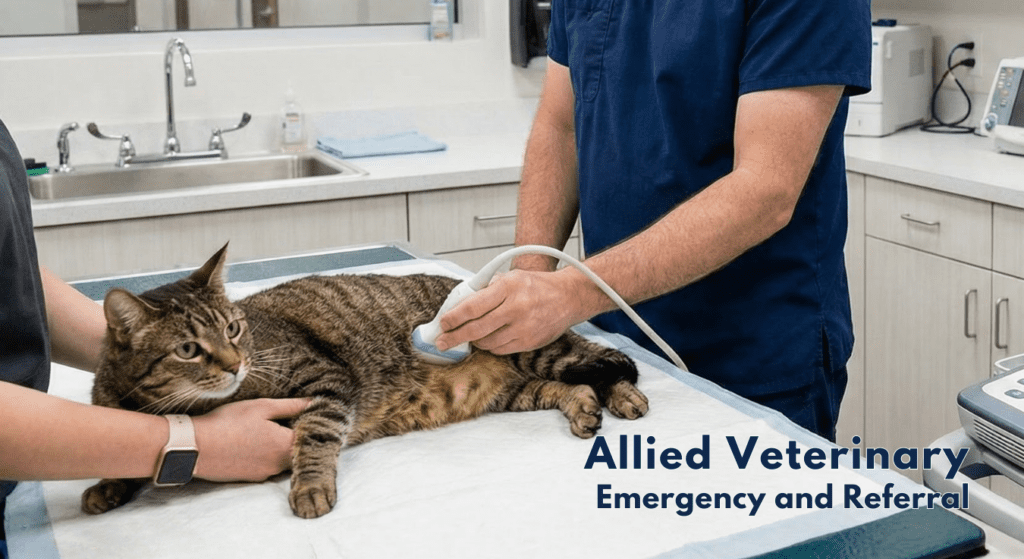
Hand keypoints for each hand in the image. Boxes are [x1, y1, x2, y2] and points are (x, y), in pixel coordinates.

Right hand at [192, 398, 308, 481]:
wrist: (195, 447)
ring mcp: (265, 474)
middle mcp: (278, 464)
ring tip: (268, 431)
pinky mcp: (251, 478)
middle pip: (299, 452)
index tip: (308, 416)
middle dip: (296, 438)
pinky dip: (266, 456)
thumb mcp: (262, 407)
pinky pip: (268, 467)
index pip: (312, 438)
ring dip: (281, 448)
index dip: (312, 426)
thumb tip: (315, 403)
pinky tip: (253, 443)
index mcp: (285, 445)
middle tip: (288, 421)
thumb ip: (291, 406)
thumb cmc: (228, 423)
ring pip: (283, 461)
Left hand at [435, 268, 590, 354]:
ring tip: (468, 336)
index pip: (472, 306)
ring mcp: (523, 327)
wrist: (568, 297)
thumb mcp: (510, 278)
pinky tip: (488, 339)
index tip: (442, 323)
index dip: (453, 318)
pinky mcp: (529, 342)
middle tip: (442, 341)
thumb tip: (459, 305)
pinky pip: (500, 349)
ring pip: (487, 342)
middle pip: (476, 328)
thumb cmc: (537, 286)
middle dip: (454, 337)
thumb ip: (486, 290)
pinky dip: (490, 346)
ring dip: (473, 341)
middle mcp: (516, 307)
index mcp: (508, 287)